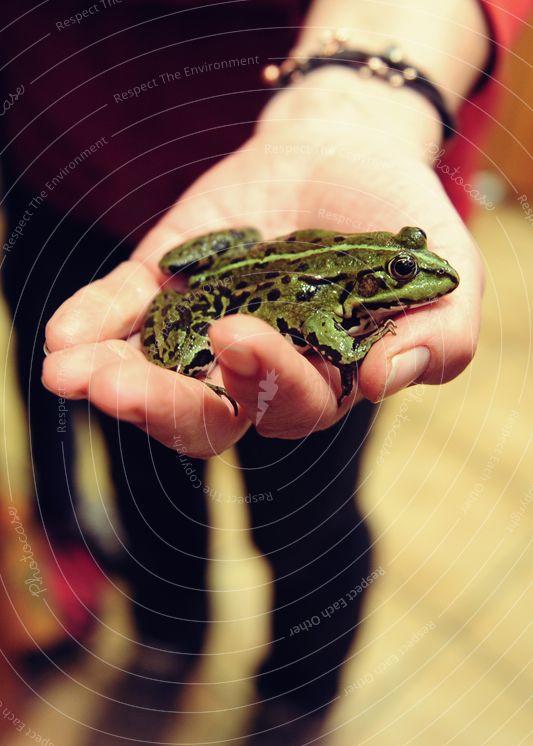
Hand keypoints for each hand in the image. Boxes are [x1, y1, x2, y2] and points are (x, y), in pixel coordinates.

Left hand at [43, 70, 482, 455]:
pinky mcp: (165, 284)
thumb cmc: (400, 218)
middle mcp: (254, 371)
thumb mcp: (447, 279)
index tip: (242, 332)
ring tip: (70, 375)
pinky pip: (125, 311)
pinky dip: (93, 322)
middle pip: (206, 415)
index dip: (263, 380)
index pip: (286, 407)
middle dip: (163, 406)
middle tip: (119, 390)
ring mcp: (202, 330)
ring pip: (156, 375)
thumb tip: (379, 383)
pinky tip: (61, 338)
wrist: (346, 145)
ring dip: (112, 380)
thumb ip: (437, 341)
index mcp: (319, 382)